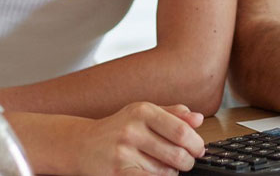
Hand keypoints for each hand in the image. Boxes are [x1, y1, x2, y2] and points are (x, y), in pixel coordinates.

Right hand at [78, 102, 205, 174]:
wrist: (81, 144)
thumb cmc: (117, 129)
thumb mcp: (143, 113)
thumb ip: (172, 114)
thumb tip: (198, 118)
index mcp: (143, 111)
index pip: (181, 130)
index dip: (195, 143)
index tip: (198, 149)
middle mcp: (132, 129)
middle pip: (177, 153)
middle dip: (187, 162)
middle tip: (185, 161)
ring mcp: (124, 152)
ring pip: (165, 171)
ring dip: (170, 172)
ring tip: (163, 166)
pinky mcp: (118, 172)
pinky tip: (154, 173)